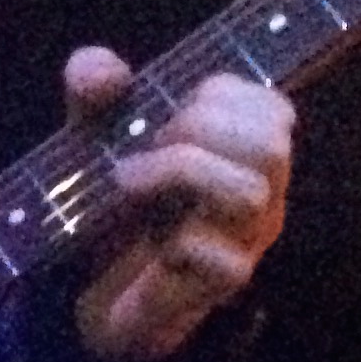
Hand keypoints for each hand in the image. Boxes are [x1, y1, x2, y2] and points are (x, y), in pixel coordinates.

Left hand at [66, 46, 291, 361]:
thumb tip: (100, 71)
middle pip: (269, 142)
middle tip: (143, 150)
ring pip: (249, 192)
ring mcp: (250, 240)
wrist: (90, 290)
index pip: (269, 106)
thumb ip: (94, 92)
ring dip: (179, 174)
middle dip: (199, 129)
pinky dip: (179, 242)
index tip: (165, 115)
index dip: (215, 97)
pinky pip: (222, 257)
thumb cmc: (114, 205)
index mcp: (246, 150)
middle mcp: (263, 192)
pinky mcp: (227, 283)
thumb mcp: (93, 134)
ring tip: (126, 184)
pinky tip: (152, 244)